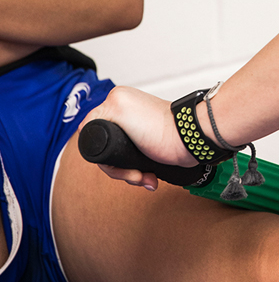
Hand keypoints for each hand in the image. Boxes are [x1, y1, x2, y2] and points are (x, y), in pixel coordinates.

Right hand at [79, 85, 195, 189]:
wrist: (190, 140)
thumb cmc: (162, 128)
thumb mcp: (120, 110)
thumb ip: (98, 113)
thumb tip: (84, 128)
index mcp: (116, 103)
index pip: (91, 135)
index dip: (101, 155)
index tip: (115, 163)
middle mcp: (124, 115)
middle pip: (106, 151)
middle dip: (119, 169)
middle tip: (134, 174)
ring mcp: (135, 132)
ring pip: (119, 161)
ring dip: (130, 174)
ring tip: (144, 178)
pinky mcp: (146, 145)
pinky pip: (133, 164)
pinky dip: (139, 174)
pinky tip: (149, 178)